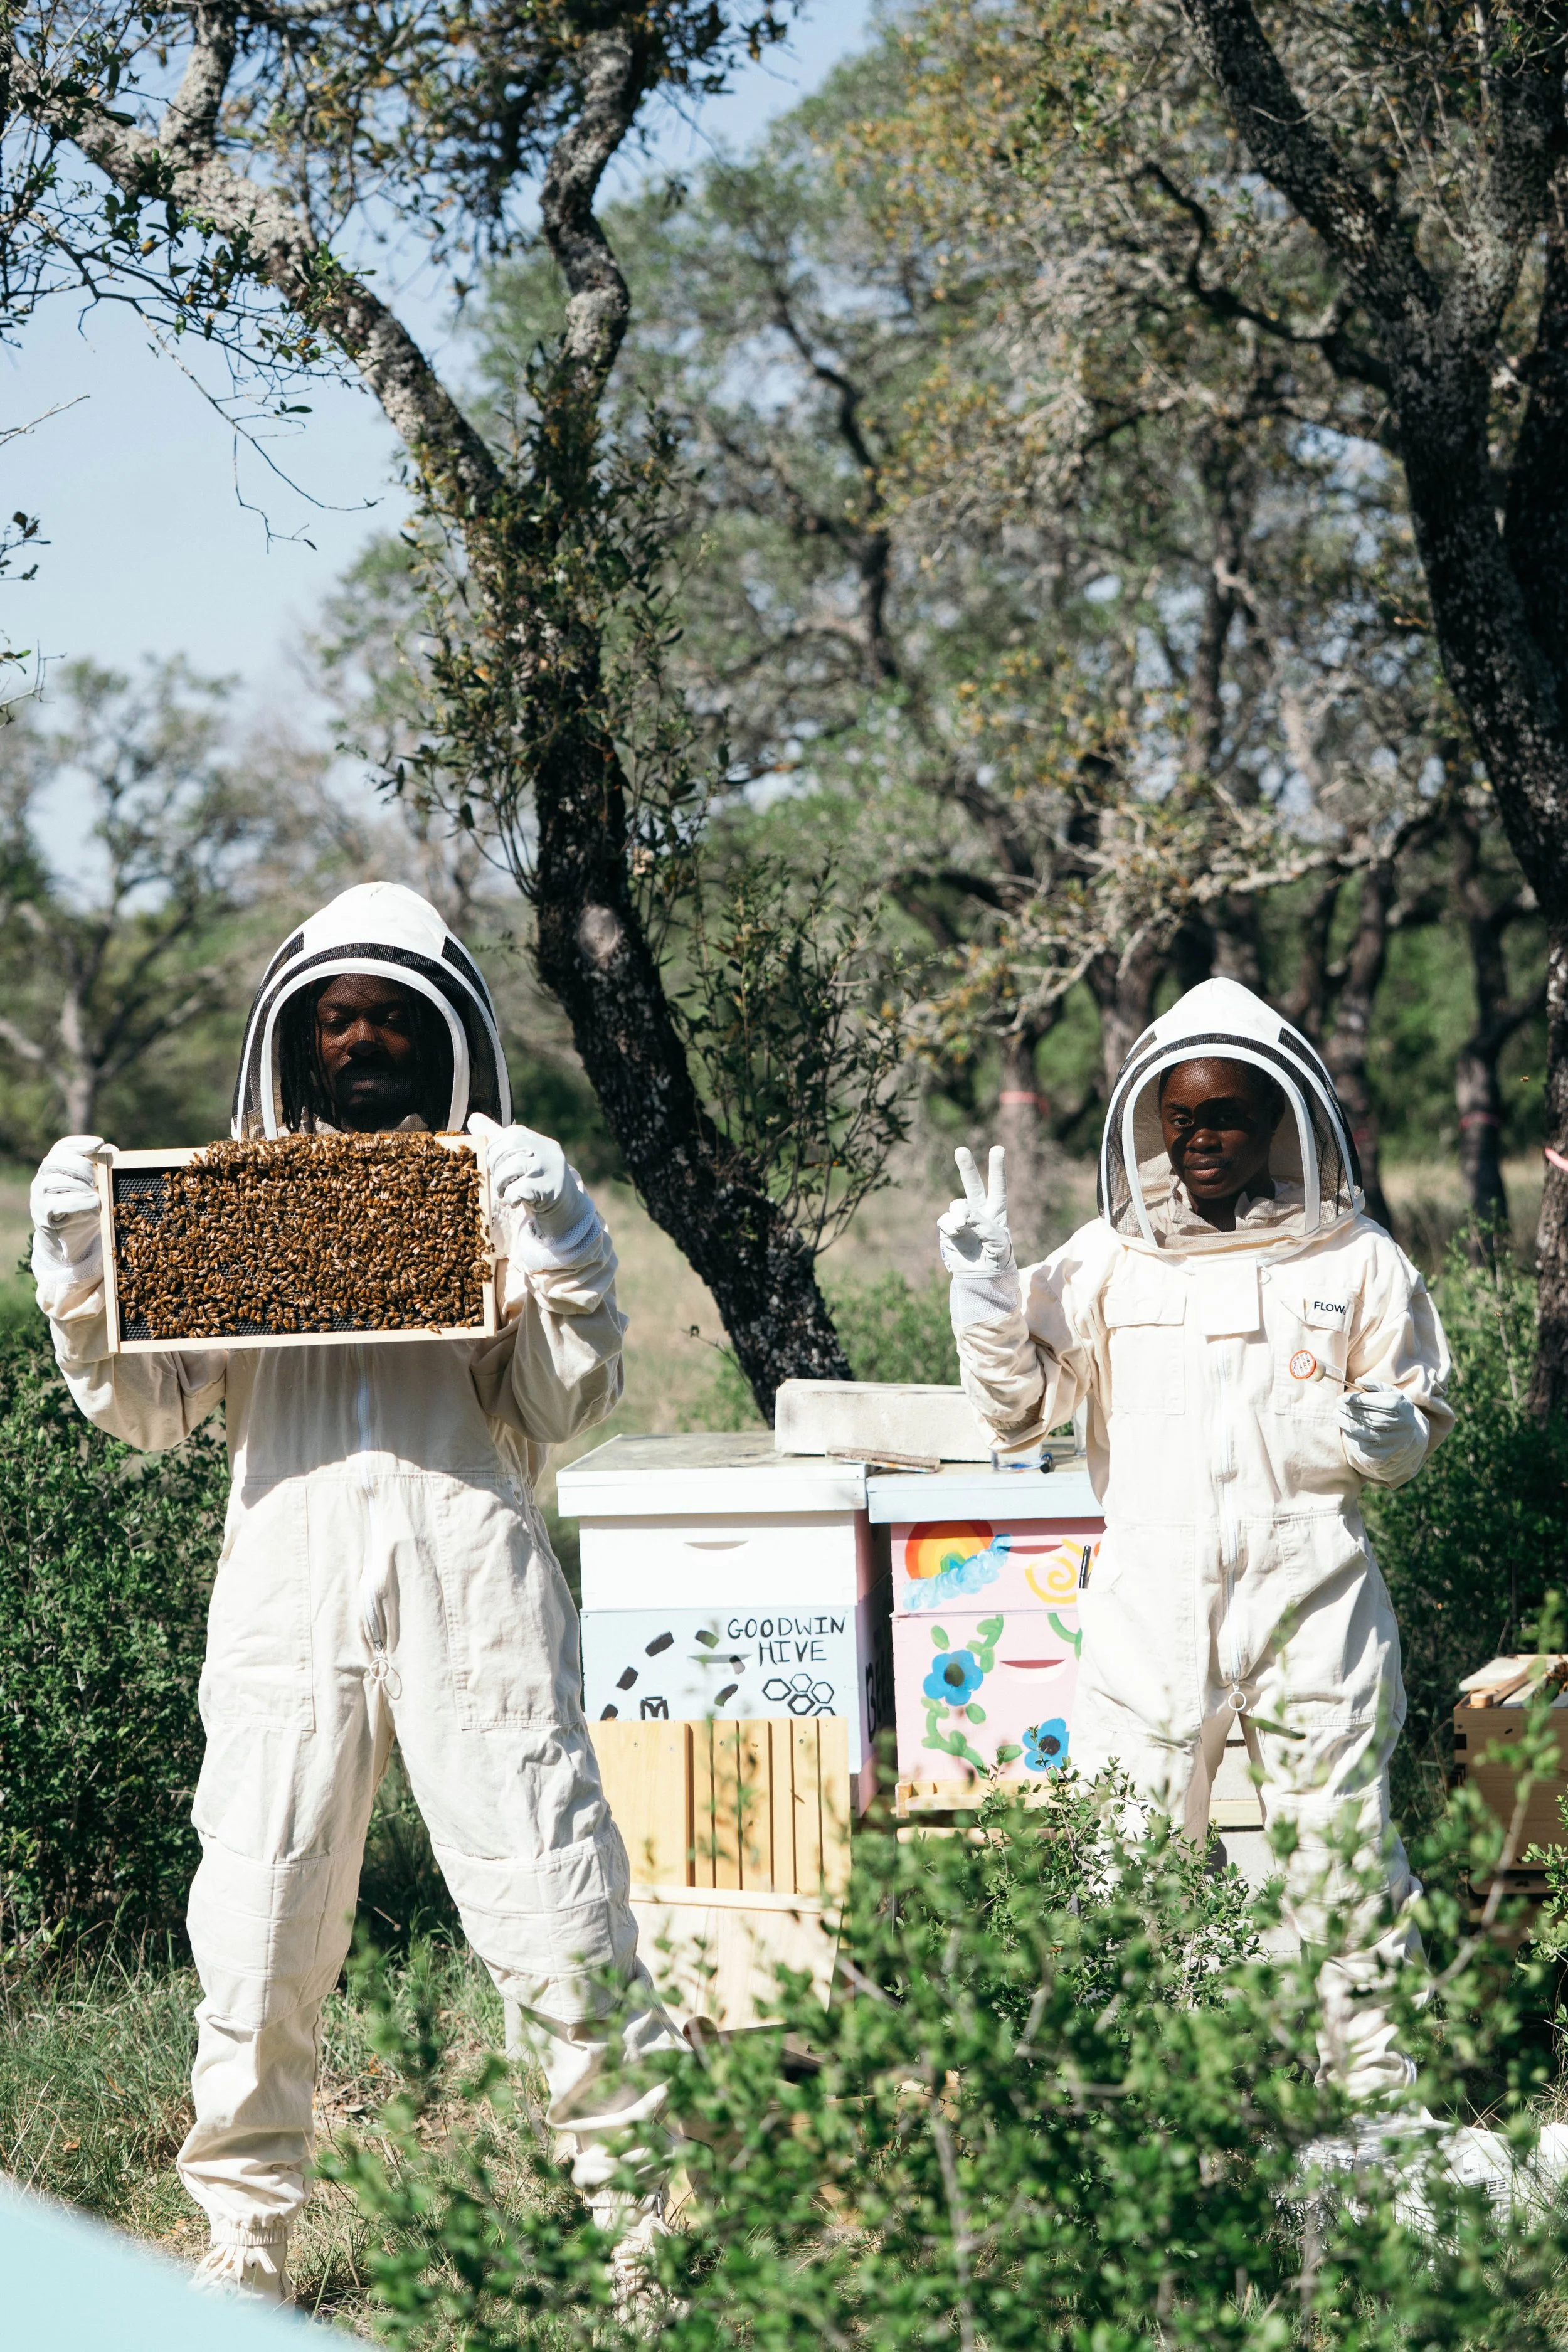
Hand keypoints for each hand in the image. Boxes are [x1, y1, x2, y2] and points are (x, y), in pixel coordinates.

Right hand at [31, 1135, 103, 1230]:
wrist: (71, 1241)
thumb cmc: (84, 1210)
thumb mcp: (96, 1189)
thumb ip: (101, 1170)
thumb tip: (111, 1149)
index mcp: (54, 1168)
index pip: (61, 1147)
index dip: (79, 1142)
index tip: (99, 1144)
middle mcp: (42, 1178)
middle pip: (55, 1160)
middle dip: (80, 1165)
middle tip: (99, 1176)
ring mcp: (39, 1196)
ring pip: (53, 1181)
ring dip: (79, 1184)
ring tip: (97, 1193)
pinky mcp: (41, 1215)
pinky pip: (55, 1204)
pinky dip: (77, 1202)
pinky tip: (94, 1203)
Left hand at [468, 1112, 597, 1252]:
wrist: (565, 1207)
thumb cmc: (536, 1181)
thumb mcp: (520, 1158)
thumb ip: (498, 1140)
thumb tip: (473, 1119)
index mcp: (537, 1140)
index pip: (509, 1134)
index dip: (494, 1151)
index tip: (495, 1166)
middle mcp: (546, 1149)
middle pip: (509, 1146)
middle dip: (495, 1165)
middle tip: (498, 1180)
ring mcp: (549, 1168)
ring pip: (512, 1166)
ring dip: (500, 1182)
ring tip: (504, 1191)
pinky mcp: (550, 1188)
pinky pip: (519, 1189)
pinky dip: (510, 1197)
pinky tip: (515, 1201)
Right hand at [937, 1144, 1015, 1279]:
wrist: (981, 1278)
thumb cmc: (997, 1259)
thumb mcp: (998, 1242)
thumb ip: (983, 1224)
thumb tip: (963, 1212)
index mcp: (996, 1212)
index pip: (998, 1187)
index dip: (997, 1168)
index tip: (997, 1148)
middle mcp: (979, 1212)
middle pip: (973, 1185)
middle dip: (966, 1167)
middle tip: (961, 1150)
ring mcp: (962, 1220)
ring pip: (956, 1205)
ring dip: (959, 1213)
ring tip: (963, 1227)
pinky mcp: (949, 1230)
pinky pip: (945, 1220)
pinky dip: (949, 1225)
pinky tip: (955, 1233)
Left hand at [1338, 1382, 1426, 1482]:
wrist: (1409, 1443)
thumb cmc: (1395, 1413)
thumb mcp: (1392, 1396)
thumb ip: (1376, 1387)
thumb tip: (1358, 1381)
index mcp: (1405, 1409)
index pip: (1383, 1403)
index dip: (1361, 1400)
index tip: (1344, 1397)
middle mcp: (1402, 1428)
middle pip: (1371, 1418)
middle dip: (1350, 1410)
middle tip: (1338, 1403)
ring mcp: (1393, 1445)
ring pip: (1363, 1432)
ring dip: (1345, 1421)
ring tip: (1337, 1413)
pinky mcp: (1381, 1458)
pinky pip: (1360, 1445)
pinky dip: (1349, 1434)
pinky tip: (1345, 1427)